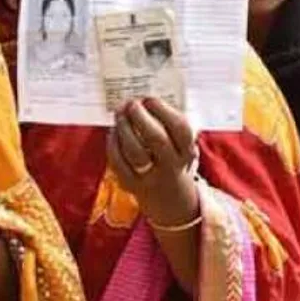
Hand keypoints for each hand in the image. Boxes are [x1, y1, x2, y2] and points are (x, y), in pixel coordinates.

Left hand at [107, 98, 198, 227]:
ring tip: (120, 114)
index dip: (163, 110)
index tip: (150, 99)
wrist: (171, 201)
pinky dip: (113, 144)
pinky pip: (119, 163)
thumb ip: (168, 125)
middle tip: (131, 103)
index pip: (180, 129)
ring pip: (135, 151)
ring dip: (124, 128)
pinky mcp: (132, 185)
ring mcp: (151, 177)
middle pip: (157, 139)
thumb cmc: (173, 161)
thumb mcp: (181, 146)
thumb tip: (142, 102)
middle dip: (141, 117)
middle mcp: (171, 166)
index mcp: (186, 152)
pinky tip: (113, 133)